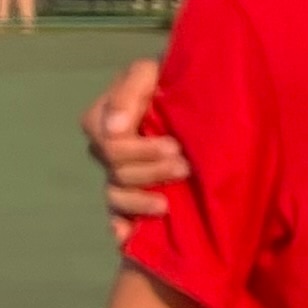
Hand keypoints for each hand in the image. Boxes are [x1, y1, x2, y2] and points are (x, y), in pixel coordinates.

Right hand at [81, 58, 186, 222]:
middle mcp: (108, 149)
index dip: (138, 148)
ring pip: (117, 194)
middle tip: (185, 166)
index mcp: (106, 120)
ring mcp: (119, 174)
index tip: (173, 144)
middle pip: (117, 170)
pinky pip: (117, 216)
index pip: (109, 142)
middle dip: (150, 170)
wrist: (202, 97)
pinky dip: (119, 227)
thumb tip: (115, 129)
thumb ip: (129, 91)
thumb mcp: (151, 71)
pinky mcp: (134, 194)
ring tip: (169, 202)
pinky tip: (127, 236)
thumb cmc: (174, 79)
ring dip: (140, 199)